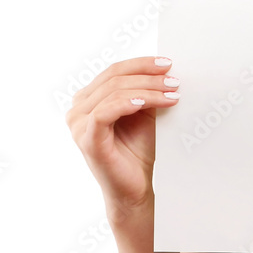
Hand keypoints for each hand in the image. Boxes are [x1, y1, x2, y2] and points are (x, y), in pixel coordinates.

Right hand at [65, 56, 180, 217]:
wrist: (135, 189)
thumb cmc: (137, 153)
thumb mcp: (142, 115)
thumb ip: (143, 92)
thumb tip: (162, 69)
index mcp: (88, 100)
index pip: (114, 71)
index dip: (141, 64)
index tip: (167, 63)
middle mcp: (78, 109)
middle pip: (114, 78)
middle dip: (148, 76)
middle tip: (174, 80)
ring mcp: (79, 124)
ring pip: (114, 91)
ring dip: (147, 89)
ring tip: (171, 93)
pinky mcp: (87, 137)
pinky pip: (107, 111)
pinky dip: (129, 102)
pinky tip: (146, 102)